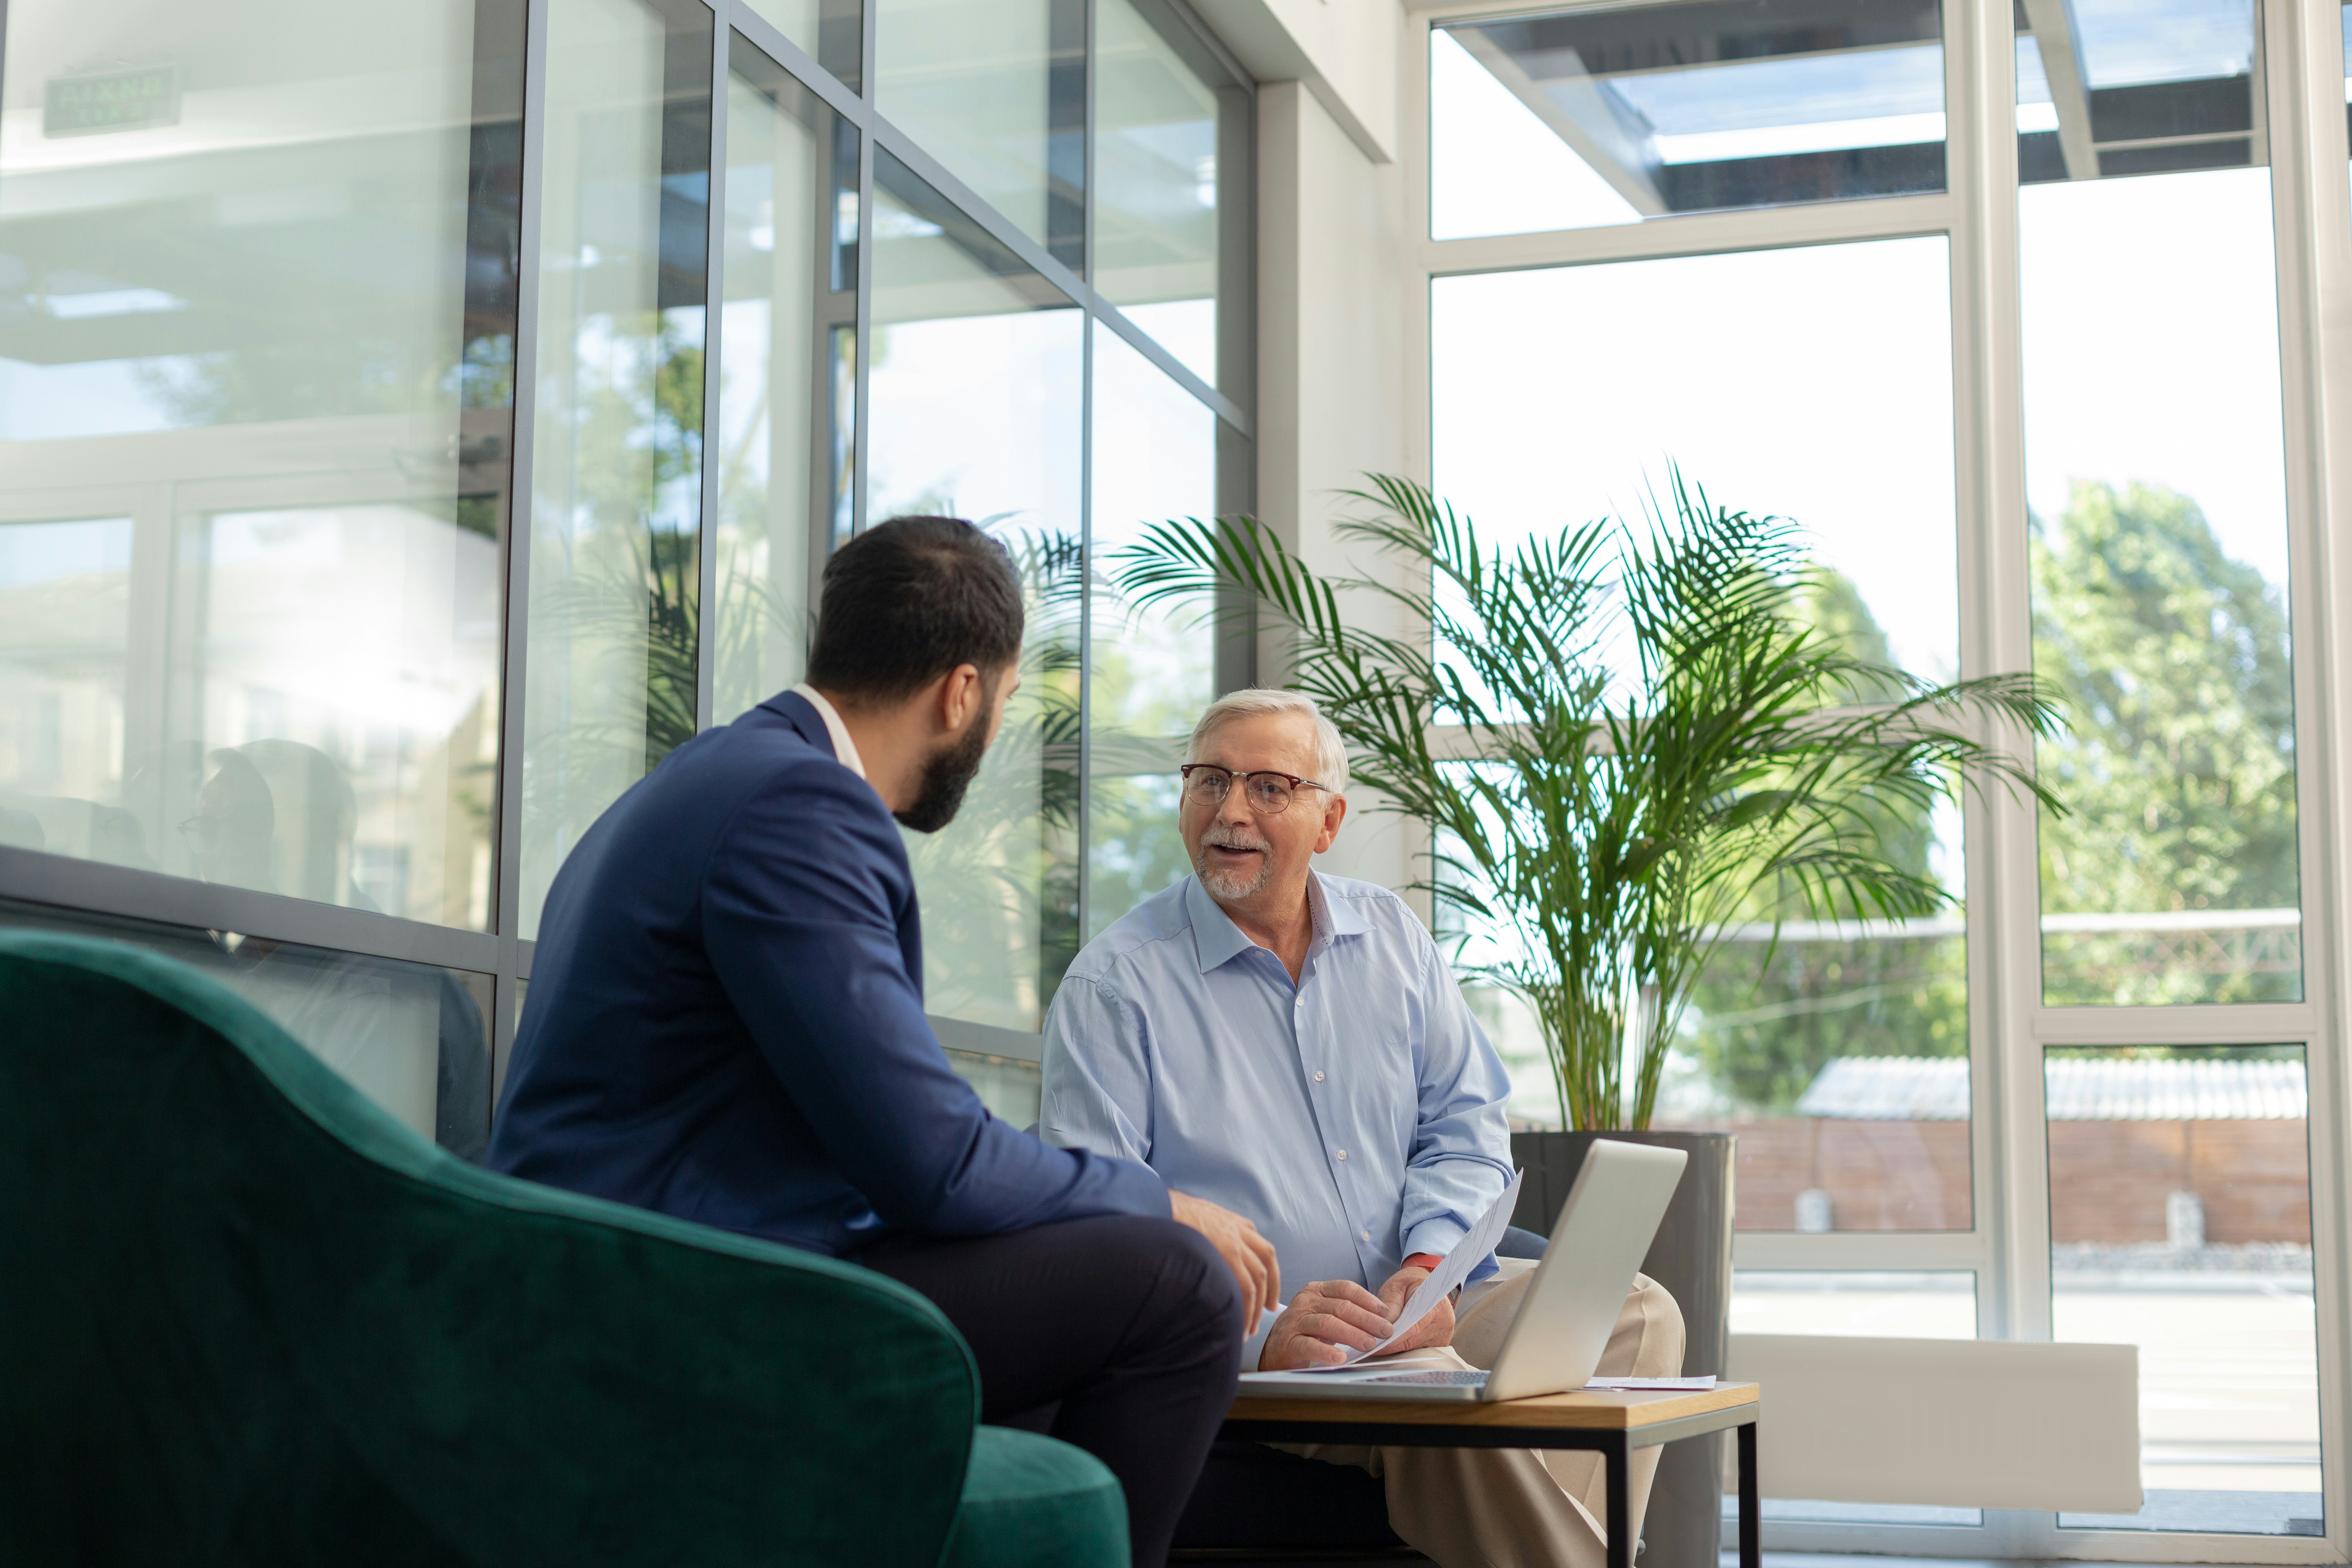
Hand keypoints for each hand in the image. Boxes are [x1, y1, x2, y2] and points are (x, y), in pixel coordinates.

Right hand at [1169, 1189, 1279, 1324]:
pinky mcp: (1227, 1253)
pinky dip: (1246, 1308)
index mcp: (1234, 1222)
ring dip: (1255, 1307)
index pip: (1262, 1250)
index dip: (1270, 1274)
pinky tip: (1238, 1324)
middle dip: (1270, 1291)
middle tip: (1266, 1312)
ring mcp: (1235, 1241)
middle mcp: (1239, 1231)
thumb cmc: (1170, 1213)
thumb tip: (1206, 1247)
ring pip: (1258, 1280)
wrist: (1158, 1204)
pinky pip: (1245, 1287)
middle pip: (1266, 1264)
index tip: (1268, 1294)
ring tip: (1248, 1329)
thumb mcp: (1198, 1215)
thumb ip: (1212, 1229)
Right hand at [1258, 1279, 1397, 1369]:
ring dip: (1352, 1334)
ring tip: (1369, 1344)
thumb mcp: (1325, 1314)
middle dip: (1366, 1319)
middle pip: (1340, 1307)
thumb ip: (1346, 1312)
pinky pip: (1309, 1345)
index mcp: (1316, 1290)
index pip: (1346, 1288)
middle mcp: (1305, 1302)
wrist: (1274, 1348)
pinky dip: (1326, 1351)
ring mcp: (1295, 1321)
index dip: (1368, 1300)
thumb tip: (1382, 1319)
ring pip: (1327, 1323)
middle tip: (1385, 1331)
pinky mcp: (1288, 1342)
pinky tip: (1340, 1358)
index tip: (1386, 1313)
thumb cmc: (1307, 1330)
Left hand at [1372, 1263, 1455, 1357]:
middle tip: (1370, 1347)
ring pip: (1414, 1349)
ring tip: (1378, 1344)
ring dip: (1396, 1349)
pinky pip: (1417, 1351)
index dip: (1393, 1339)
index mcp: (1435, 1305)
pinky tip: (1391, 1345)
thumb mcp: (1396, 1286)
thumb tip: (1384, 1326)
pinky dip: (1403, 1349)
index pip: (1413, 1328)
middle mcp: (1443, 1322)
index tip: (1376, 1344)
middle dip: (1390, 1346)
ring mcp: (1443, 1335)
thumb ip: (1390, 1304)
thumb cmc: (1410, 1284)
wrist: (1427, 1284)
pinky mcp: (1439, 1343)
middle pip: (1412, 1341)